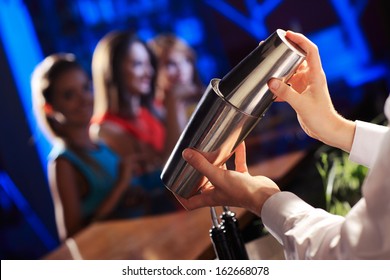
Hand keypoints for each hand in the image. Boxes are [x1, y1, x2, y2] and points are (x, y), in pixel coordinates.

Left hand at [177, 142, 279, 215]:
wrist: (266, 197)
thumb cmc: (242, 192)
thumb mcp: (218, 177)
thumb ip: (202, 165)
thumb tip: (186, 154)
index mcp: (209, 197)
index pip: (189, 202)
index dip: (180, 195)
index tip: (174, 184)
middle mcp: (218, 192)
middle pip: (203, 183)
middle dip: (197, 171)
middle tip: (191, 159)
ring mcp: (231, 185)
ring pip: (219, 171)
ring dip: (216, 160)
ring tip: (211, 147)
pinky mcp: (243, 179)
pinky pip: (237, 164)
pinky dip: (236, 154)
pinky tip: (237, 143)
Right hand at [268, 31, 355, 151]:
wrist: (326, 130)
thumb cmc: (321, 117)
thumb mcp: (301, 104)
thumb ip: (286, 93)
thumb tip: (271, 82)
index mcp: (315, 75)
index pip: (310, 51)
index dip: (300, 40)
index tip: (287, 35)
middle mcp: (311, 78)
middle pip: (298, 59)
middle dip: (286, 53)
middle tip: (273, 48)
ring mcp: (305, 86)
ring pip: (291, 72)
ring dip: (281, 72)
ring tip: (268, 69)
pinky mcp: (300, 94)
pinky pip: (288, 85)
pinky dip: (280, 87)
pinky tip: (272, 93)